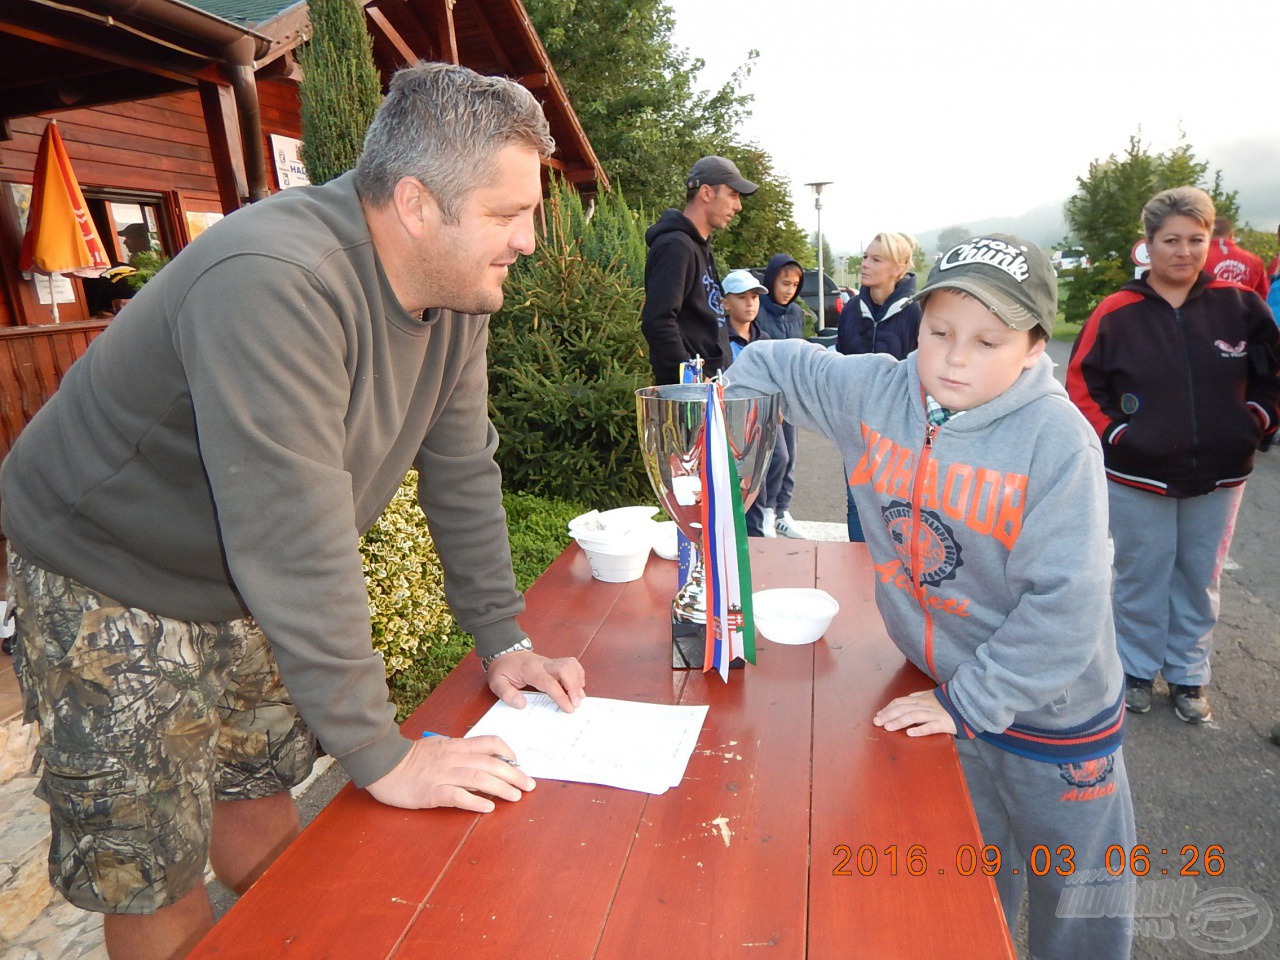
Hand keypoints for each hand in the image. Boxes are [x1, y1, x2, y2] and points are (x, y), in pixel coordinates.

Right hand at [366, 735, 533, 812]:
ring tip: (516, 796)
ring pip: (479, 779)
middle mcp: (453, 759)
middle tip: (529, 785)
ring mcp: (443, 775)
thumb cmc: (409, 758)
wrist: (383, 765)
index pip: (488, 743)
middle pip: (490, 763)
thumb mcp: (436, 745)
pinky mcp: (432, 792)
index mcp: (455, 746)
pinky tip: (488, 807)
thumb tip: (477, 756)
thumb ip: (456, 750)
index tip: (519, 761)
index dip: (507, 751)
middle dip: (514, 774)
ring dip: (501, 788)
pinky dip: (474, 802)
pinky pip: (457, 796)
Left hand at [487, 651, 585, 712]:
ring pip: (571, 664)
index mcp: (530, 669)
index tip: (569, 708)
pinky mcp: (554, 663)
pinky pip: (571, 665)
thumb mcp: (497, 683)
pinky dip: (578, 675)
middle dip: (575, 686)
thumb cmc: (503, 669)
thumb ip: (507, 694)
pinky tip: (576, 687)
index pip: (550, 682)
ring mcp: (550, 662)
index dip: (561, 696)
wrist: (505, 653)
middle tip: (577, 703)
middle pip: (566, 669)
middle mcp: (543, 663)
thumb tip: (522, 704)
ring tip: (579, 697)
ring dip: (578, 680)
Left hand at [873, 690, 956, 737]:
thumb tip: (905, 698)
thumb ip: (918, 696)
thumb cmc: (947, 701)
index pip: (900, 702)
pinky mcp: (943, 723)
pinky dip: (920, 730)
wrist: (967, 704)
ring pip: (914, 716)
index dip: (888, 708)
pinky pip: (930, 727)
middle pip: (903, 709)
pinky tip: (910, 733)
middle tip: (877, 722)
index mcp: (920, 699)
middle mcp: (924, 705)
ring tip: (888, 728)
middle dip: (888, 715)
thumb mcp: (931, 695)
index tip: (878, 715)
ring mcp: (933, 714)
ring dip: (899, 721)